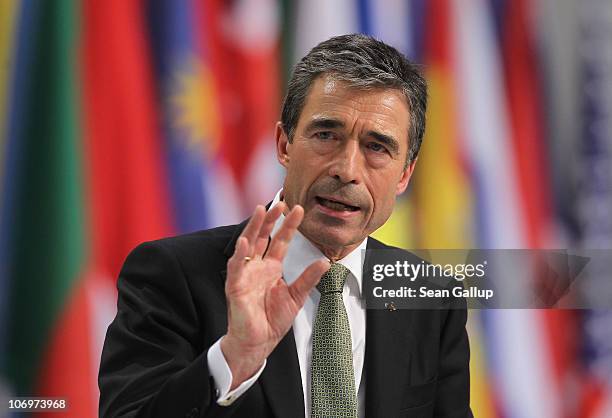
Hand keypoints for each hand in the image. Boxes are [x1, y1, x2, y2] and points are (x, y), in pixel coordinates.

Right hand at [220, 203, 329, 388]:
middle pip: (263, 236)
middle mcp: (257, 267)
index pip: (281, 241)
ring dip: (253, 228)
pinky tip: (245, 243)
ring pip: (248, 245)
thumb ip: (309, 278)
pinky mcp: (235, 287)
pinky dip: (240, 256)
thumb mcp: (296, 296)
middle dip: (271, 219)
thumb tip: (325, 261)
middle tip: (281, 202)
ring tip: (260, 211)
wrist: (258, 342)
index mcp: (271, 268)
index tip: (299, 209)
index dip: (289, 225)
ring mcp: (245, 275)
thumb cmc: (272, 320)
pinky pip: (236, 268)